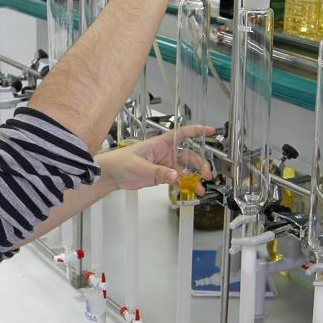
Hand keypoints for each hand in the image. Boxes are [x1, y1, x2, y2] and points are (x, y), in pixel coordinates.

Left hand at [96, 125, 215, 192]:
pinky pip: (177, 180)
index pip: (182, 134)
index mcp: (161, 143)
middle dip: (199, 164)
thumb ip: (158, 171)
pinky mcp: (162, 176)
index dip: (197, 131)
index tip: (210, 131)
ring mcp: (164, 165)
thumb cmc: (121, 161)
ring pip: (184, 170)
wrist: (112, 174)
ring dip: (193, 178)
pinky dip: (184, 185)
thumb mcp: (140, 166)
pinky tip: (190, 190)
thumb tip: (174, 176)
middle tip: (205, 174)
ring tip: (200, 188)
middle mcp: (165, 153)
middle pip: (188, 155)